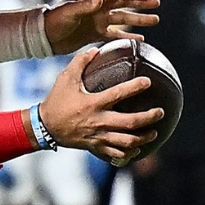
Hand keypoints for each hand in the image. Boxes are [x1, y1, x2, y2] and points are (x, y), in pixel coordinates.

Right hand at [39, 45, 162, 165]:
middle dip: (149, 118)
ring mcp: (97, 137)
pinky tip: (136, 149)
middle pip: (130, 123)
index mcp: (93, 104)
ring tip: (153, 133)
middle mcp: (98, 122)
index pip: (119, 94)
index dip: (135, 87)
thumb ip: (80, 63)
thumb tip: (95, 50)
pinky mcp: (94, 147)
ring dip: (143, 138)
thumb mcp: (65, 79)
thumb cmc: (55, 102)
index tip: (148, 82)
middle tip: (160, 112)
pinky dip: (128, 153)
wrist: (44, 128)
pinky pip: (115, 154)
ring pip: (126, 142)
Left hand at [44, 0, 158, 54]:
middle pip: (123, 2)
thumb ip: (85, 5)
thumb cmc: (53, 21)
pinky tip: (140, 39)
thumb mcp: (69, 11)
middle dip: (140, 2)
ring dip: (138, 19)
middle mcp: (96, 7)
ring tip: (155, 20)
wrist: (42, 37)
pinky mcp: (94, 34)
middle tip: (156, 4)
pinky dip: (127, 36)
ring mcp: (96, 20)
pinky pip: (114, 34)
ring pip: (122, 18)